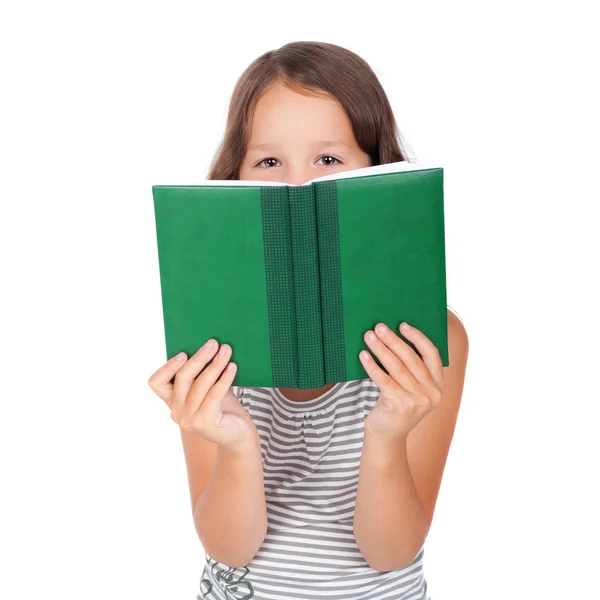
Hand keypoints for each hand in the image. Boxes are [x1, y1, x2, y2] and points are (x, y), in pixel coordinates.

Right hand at [147, 338, 258, 453]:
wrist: (239, 435)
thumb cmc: (224, 408)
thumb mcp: (209, 387)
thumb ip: (203, 372)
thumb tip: (209, 345)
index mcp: (172, 401)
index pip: (157, 383)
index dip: (168, 367)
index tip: (184, 353)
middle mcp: (176, 411)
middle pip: (182, 378)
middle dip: (199, 358)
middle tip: (213, 343)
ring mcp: (189, 420)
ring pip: (200, 385)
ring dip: (214, 364)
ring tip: (226, 351)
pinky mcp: (205, 424)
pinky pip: (214, 395)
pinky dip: (224, 378)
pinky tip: (233, 367)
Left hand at [359, 322, 444, 443]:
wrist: (387, 437)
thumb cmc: (396, 405)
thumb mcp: (411, 388)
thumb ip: (410, 368)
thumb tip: (391, 336)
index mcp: (439, 384)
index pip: (432, 354)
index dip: (418, 337)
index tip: (403, 324)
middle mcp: (432, 392)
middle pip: (411, 358)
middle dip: (393, 340)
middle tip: (379, 327)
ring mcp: (418, 400)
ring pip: (396, 367)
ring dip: (381, 349)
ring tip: (369, 336)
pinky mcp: (401, 405)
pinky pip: (383, 379)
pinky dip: (372, 366)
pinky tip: (363, 355)